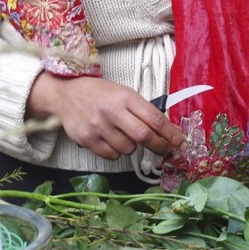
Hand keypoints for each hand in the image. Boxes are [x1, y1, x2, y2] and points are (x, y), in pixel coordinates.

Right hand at [27, 72, 186, 160]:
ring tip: (124, 135)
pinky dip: (116, 152)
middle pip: (144, 136)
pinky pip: (112, 155)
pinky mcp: (87, 140)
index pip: (155, 118)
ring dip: (132, 146)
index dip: (171, 134)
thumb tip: (168, 130)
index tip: (181, 144)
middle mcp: (112, 111)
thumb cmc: (101, 94)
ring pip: (128, 148)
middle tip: (165, 150)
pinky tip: (111, 139)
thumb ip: (143, 110)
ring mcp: (98, 126)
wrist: (66, 95)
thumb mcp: (124, 93)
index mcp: (126, 97)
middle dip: (159, 146)